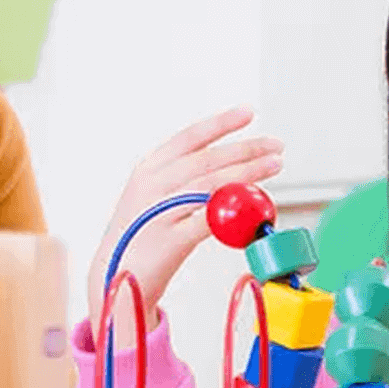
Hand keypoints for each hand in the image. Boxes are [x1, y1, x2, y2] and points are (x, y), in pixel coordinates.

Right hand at [87, 108, 282, 348]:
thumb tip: (228, 167)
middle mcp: (152, 186)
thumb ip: (184, 181)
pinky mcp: (170, 240)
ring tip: (273, 166)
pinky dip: (235, 212)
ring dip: (247, 173)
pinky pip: (210, 220)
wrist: (113, 275)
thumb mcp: (152, 198)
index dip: (220, 123)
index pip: (189, 138)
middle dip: (246, 149)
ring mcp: (159, 211)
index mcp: (148, 170)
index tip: (248, 112)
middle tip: (274, 146)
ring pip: (212, 184)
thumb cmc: (138, 236)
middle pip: (207, 160)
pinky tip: (254, 207)